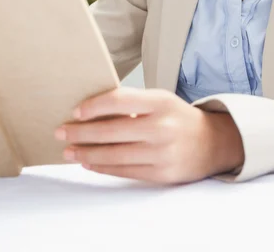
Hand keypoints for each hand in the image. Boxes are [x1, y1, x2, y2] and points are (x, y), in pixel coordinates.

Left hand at [54, 88, 243, 184]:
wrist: (212, 142)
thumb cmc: (177, 117)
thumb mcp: (160, 100)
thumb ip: (132, 103)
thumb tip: (91, 110)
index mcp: (160, 101)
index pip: (119, 100)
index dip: (93, 106)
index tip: (75, 111)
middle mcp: (162, 127)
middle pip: (112, 130)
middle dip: (81, 132)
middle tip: (61, 132)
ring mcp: (162, 152)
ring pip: (114, 154)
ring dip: (86, 153)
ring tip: (69, 151)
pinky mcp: (162, 174)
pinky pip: (124, 171)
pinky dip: (103, 167)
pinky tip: (89, 162)